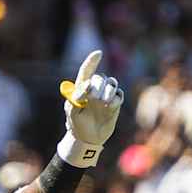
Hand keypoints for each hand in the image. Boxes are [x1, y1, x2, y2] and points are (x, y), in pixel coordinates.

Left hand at [57, 50, 124, 166]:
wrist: (87, 138)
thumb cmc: (76, 124)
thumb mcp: (72, 111)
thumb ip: (77, 97)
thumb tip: (85, 86)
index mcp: (82, 88)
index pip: (86, 71)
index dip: (92, 61)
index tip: (98, 54)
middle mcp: (95, 89)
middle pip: (100, 77)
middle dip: (97, 85)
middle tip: (93, 97)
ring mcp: (106, 95)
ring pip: (112, 83)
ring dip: (107, 90)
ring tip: (102, 102)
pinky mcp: (115, 103)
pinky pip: (118, 95)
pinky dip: (115, 99)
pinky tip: (109, 107)